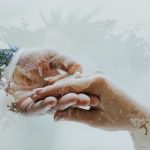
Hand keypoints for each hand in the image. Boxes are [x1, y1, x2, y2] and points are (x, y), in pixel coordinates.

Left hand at [6, 48, 82, 114]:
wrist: (14, 63)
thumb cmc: (35, 58)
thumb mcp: (53, 55)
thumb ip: (67, 61)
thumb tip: (80, 69)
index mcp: (61, 85)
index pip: (73, 90)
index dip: (82, 92)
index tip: (93, 94)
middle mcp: (53, 95)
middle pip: (66, 99)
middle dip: (77, 100)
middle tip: (87, 100)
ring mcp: (42, 102)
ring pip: (54, 105)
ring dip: (63, 103)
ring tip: (73, 99)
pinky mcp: (29, 108)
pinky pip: (37, 108)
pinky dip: (44, 105)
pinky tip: (51, 100)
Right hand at [32, 72, 149, 131]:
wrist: (136, 114)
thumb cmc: (119, 118)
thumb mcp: (96, 120)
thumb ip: (75, 115)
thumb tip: (55, 116)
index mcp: (97, 81)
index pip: (69, 86)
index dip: (52, 91)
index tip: (37, 95)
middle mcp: (96, 74)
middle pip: (69, 81)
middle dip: (53, 88)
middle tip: (36, 94)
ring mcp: (97, 75)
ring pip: (73, 81)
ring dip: (59, 88)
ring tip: (43, 92)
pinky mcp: (97, 79)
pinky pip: (80, 83)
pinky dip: (69, 88)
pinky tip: (58, 90)